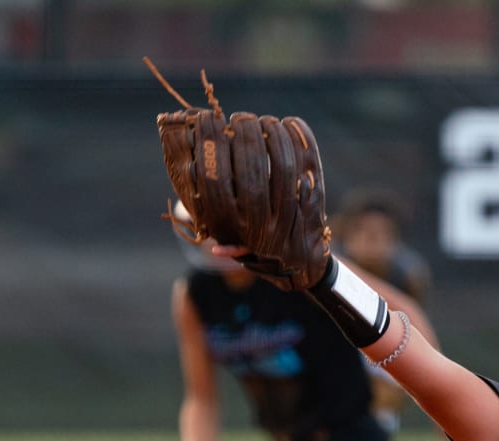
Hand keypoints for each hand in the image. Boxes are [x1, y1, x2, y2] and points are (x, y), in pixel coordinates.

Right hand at [150, 67, 331, 291]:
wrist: (300, 263)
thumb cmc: (256, 245)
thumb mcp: (229, 238)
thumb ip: (204, 204)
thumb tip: (182, 162)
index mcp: (236, 228)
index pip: (215, 178)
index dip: (209, 142)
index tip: (205, 120)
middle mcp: (265, 221)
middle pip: (250, 164)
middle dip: (242, 132)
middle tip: (236, 118)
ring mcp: (293, 207)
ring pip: (281, 159)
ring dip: (270, 131)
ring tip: (259, 121)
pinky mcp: (317, 194)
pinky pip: (308, 158)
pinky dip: (299, 136)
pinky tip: (287, 123)